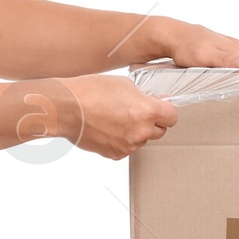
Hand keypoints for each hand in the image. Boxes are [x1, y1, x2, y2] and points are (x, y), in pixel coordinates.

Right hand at [63, 75, 177, 160]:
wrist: (66, 109)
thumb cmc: (90, 92)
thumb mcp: (124, 85)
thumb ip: (144, 97)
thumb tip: (155, 103)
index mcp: (147, 111)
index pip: (172, 117)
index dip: (166, 111)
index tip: (161, 108)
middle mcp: (141, 131)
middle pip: (159, 131)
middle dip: (152, 122)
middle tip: (136, 112)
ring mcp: (128, 145)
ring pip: (141, 140)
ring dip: (135, 132)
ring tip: (115, 118)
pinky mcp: (115, 154)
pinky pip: (126, 148)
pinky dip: (121, 140)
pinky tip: (108, 128)